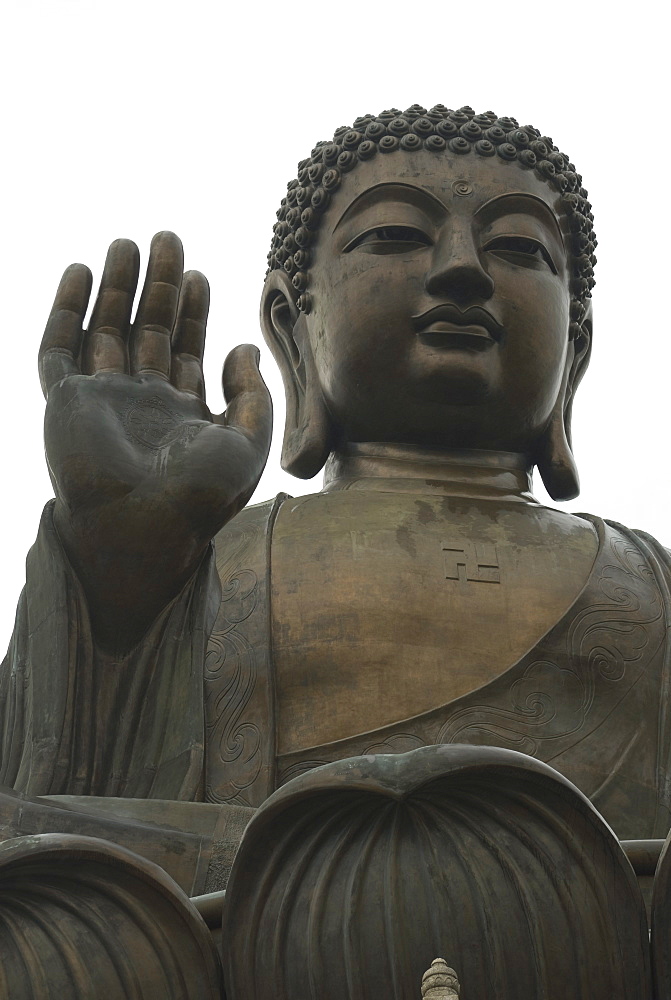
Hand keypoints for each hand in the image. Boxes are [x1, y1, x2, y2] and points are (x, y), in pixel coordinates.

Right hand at [39, 232, 271, 650]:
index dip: (193, 311)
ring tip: (128, 243)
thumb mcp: (248, 444)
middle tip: (168, 238)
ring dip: (116, 287)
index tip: (200, 275)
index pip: (186, 349)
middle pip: (148, 330)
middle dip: (158, 286)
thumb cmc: (202, 499)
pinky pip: (59, 347)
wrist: (144, 531)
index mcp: (183, 414)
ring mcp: (102, 400)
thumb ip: (252, 395)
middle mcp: (141, 402)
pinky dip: (67, 309)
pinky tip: (80, 271)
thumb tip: (245, 346)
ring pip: (106, 329)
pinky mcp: (65, 402)